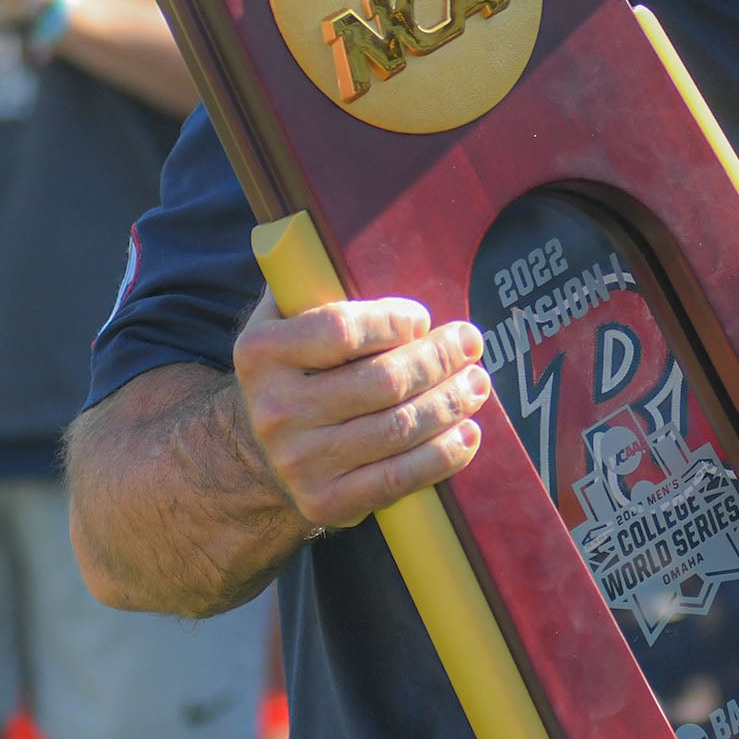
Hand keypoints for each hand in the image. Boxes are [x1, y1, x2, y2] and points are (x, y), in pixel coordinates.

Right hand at [232, 292, 490, 533]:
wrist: (266, 449)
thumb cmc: (297, 368)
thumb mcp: (287, 318)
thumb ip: (314, 281)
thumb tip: (348, 237)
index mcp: (261, 352)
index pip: (342, 330)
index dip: (394, 322)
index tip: (422, 318)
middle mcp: (274, 410)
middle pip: (382, 382)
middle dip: (439, 360)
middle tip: (470, 344)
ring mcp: (299, 461)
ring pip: (397, 428)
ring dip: (450, 403)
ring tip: (476, 384)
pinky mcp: (326, 502)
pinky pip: (398, 477)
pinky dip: (443, 455)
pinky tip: (467, 434)